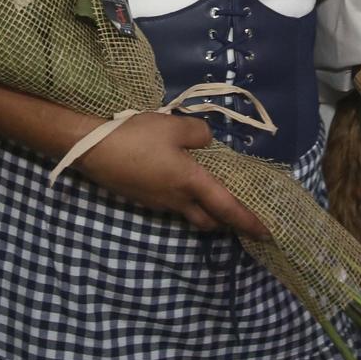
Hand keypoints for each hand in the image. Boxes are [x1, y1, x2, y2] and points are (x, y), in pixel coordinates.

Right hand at [76, 113, 268, 237]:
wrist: (93, 150)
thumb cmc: (137, 137)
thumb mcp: (173, 125)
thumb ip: (198, 132)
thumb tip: (206, 142)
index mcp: (191, 183)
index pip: (228, 208)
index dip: (249, 221)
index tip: (268, 234)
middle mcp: (177, 200)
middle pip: (209, 221)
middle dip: (227, 222)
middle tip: (240, 215)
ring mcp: (158, 203)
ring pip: (190, 214)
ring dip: (206, 212)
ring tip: (213, 197)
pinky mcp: (143, 199)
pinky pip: (173, 206)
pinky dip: (186, 201)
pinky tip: (180, 183)